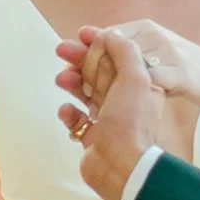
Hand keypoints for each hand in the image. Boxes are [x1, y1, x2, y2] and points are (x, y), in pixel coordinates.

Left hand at [53, 18, 199, 115]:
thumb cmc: (179, 69)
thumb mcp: (146, 58)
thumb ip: (117, 51)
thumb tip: (81, 39)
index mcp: (141, 29)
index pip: (103, 37)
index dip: (82, 54)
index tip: (65, 67)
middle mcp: (151, 35)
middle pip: (109, 49)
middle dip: (86, 67)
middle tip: (72, 86)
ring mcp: (167, 53)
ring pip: (127, 67)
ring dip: (105, 84)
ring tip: (89, 101)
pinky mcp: (181, 72)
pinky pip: (151, 82)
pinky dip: (134, 98)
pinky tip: (121, 113)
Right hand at [57, 24, 179, 199]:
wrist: (122, 166)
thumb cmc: (131, 121)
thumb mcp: (135, 77)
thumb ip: (124, 51)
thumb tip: (111, 33)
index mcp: (139, 85)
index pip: (117, 57)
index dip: (99, 43)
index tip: (80, 34)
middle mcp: (125, 102)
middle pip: (99, 73)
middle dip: (81, 60)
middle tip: (61, 49)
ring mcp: (109, 121)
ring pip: (87, 94)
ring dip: (73, 83)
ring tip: (61, 79)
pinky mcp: (94, 139)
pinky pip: (78, 121)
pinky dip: (70, 114)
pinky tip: (67, 111)